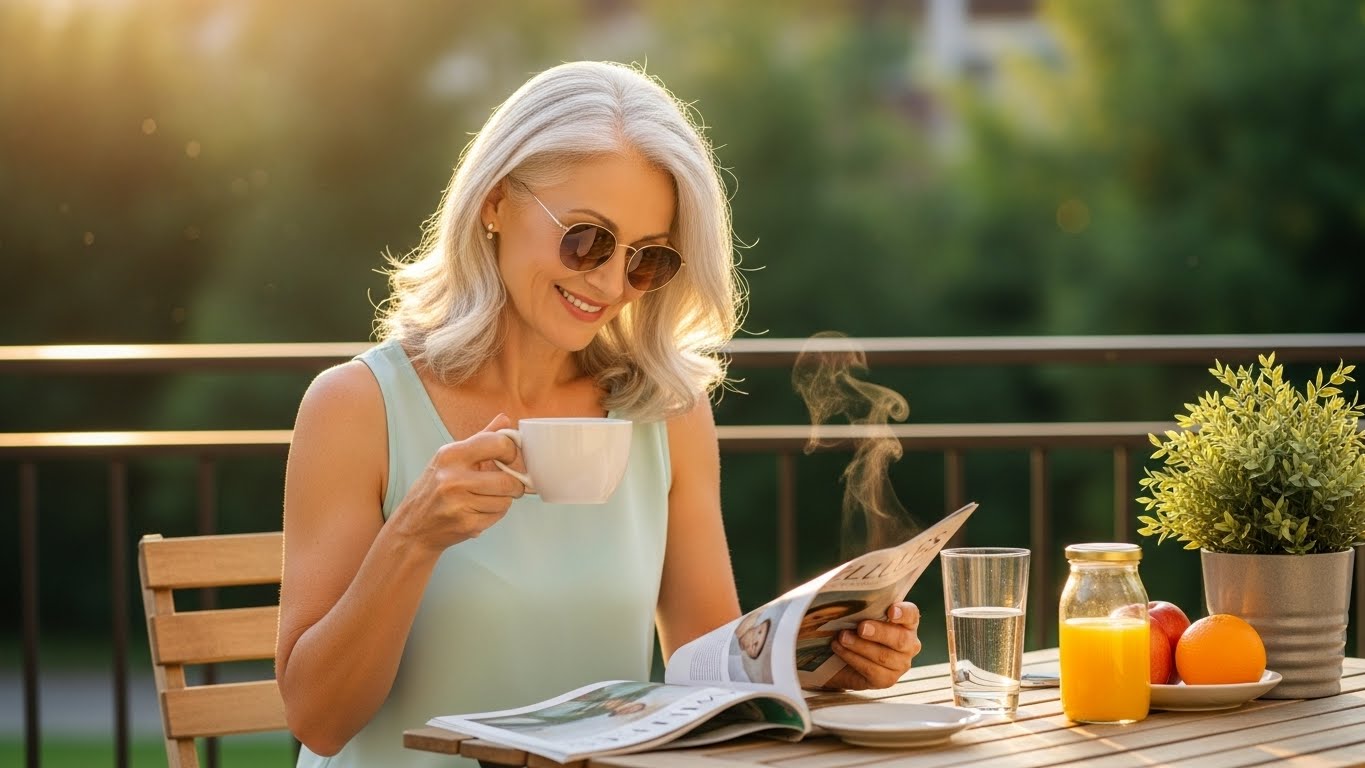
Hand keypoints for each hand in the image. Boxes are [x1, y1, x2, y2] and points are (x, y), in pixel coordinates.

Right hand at [386, 413, 526, 551]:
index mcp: (451, 455)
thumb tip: (505, 419)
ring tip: (485, 499)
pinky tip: (477, 512)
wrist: (412, 527)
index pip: (498, 444)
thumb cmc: (433, 489)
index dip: (511, 452)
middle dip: (514, 485)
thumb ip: (481, 438)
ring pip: (506, 500)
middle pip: (508, 480)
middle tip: (509, 485)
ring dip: (502, 501)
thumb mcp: (451, 457)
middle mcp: (453, 478)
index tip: (509, 459)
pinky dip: (494, 515)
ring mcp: (459, 503)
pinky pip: (498, 516)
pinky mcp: (466, 524)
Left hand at [824, 602, 922, 689]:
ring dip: (860, 646)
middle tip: (861, 628)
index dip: (904, 612)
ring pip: (884, 656)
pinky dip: (853, 658)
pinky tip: (840, 649)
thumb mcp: (862, 616)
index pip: (912, 614)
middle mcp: (909, 644)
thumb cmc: (857, 631)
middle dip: (879, 632)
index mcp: (907, 623)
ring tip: (842, 637)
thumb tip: (851, 601)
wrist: (843, 660)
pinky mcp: (887, 680)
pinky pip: (872, 670)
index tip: (891, 610)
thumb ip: (865, 609)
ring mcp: (900, 664)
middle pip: (900, 639)